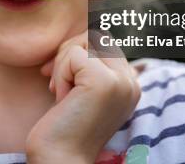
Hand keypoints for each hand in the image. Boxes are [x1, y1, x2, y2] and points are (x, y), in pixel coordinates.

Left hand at [26, 32, 139, 162]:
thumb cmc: (64, 125)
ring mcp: (121, 81)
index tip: (58, 72)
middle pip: (97, 34)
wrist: (59, 159)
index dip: (78, 49)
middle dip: (68, 52)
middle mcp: (131, 81)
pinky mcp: (104, 81)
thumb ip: (88, 63)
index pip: (106, 39)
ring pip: (85, 41)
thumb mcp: (81, 88)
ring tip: (61, 91)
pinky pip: (74, 55)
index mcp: (129, 83)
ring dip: (63, 63)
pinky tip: (61, 98)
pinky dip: (60, 74)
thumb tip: (81, 34)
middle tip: (53, 80)